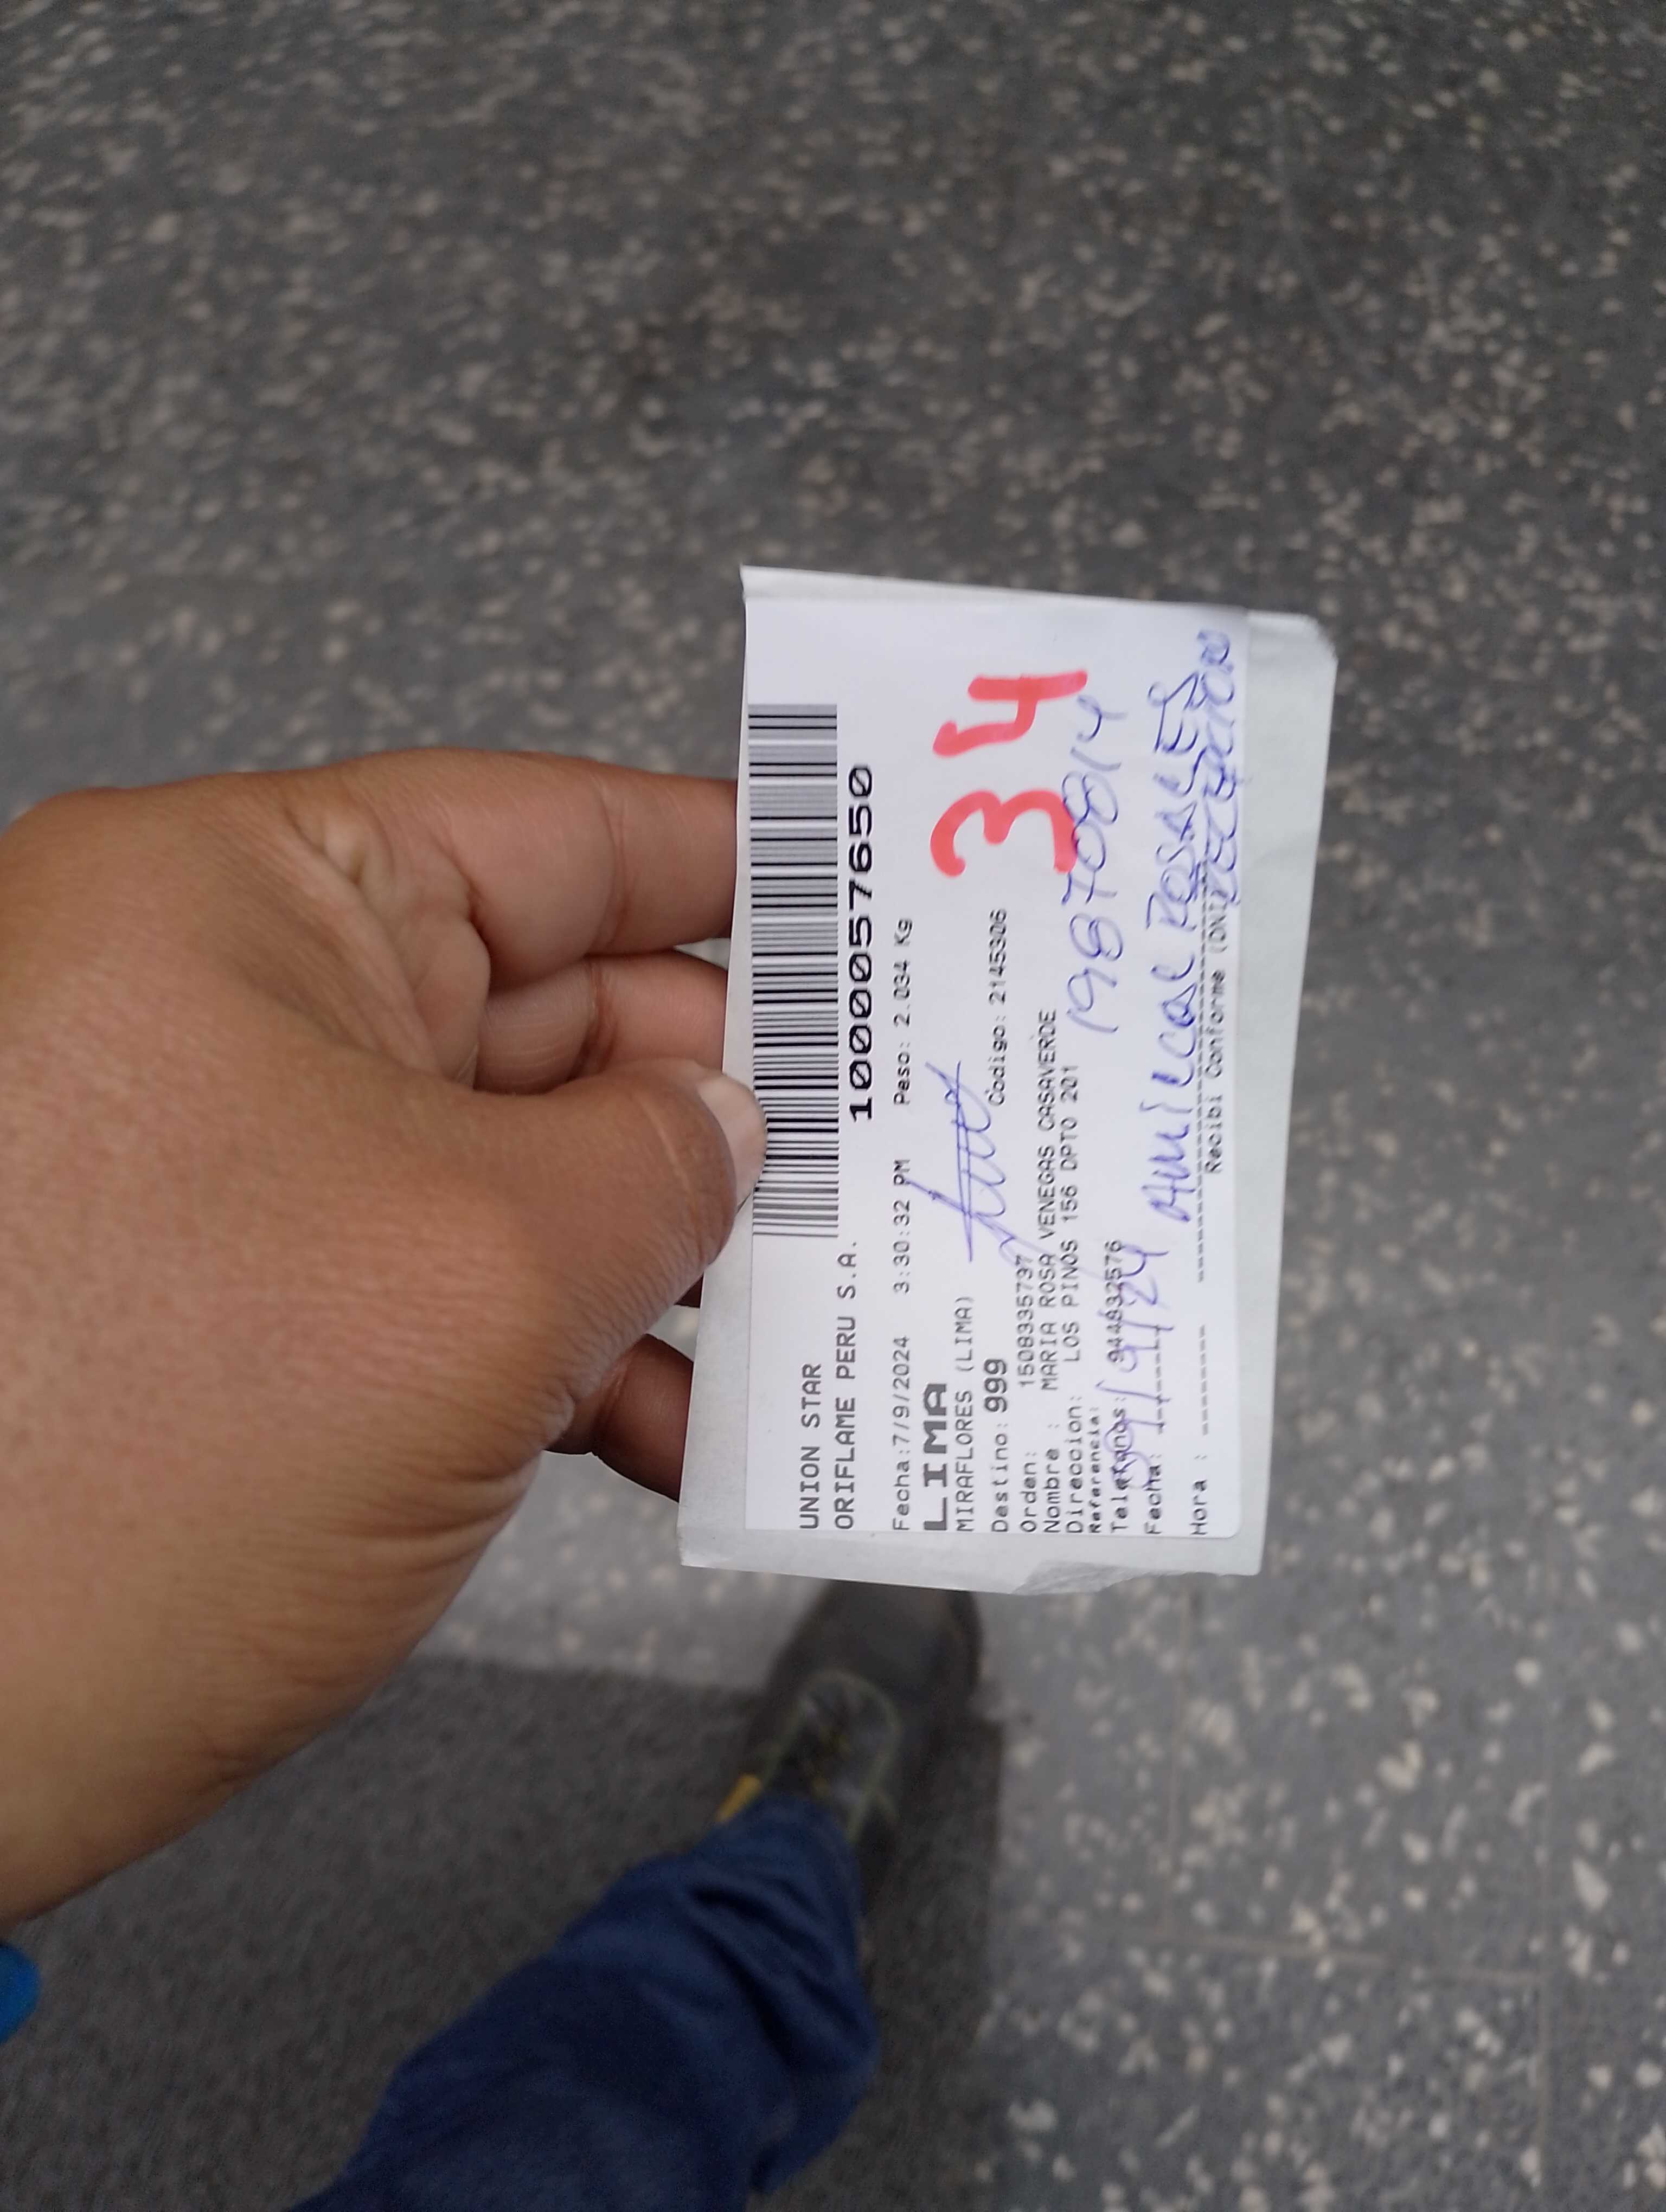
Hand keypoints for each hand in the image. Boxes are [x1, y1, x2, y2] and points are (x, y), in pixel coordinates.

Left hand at [0, 752, 762, 1921]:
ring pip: (522, 1169)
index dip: (733, 865)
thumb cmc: (136, 1465)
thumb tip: (734, 1131)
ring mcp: (239, 1169)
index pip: (545, 832)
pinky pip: (459, 1287)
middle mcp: (230, 1007)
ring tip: (823, 1320)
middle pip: (552, 1009)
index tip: (872, 899)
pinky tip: (693, 1429)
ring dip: (673, 1259)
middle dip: (731, 1102)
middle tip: (899, 1150)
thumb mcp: (482, 1269)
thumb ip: (657, 1165)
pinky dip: (582, 1353)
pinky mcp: (250, 1310)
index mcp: (242, 905)